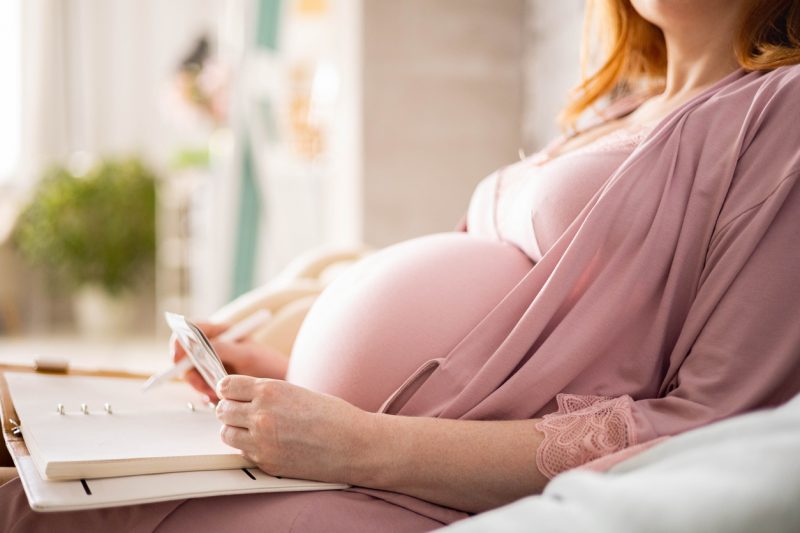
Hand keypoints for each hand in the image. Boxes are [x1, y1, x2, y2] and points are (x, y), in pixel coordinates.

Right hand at [172, 322, 288, 400]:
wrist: (283, 385)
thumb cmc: (269, 365)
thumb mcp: (248, 355)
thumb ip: (223, 348)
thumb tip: (198, 347)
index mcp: (221, 331)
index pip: (191, 329)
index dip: (180, 341)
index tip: (177, 356)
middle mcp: (214, 346)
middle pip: (186, 354)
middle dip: (190, 371)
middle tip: (202, 384)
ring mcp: (213, 363)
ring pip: (191, 373)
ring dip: (199, 384)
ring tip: (216, 393)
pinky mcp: (215, 380)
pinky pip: (200, 386)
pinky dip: (205, 393)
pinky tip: (218, 398)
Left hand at [215, 375, 376, 483]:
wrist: (354, 445)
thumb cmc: (334, 417)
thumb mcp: (296, 392)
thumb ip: (268, 394)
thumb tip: (244, 397)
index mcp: (270, 390)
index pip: (226, 386)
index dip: (229, 390)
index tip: (234, 394)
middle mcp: (261, 414)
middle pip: (222, 410)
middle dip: (231, 411)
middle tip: (243, 413)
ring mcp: (261, 441)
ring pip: (226, 433)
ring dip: (236, 431)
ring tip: (253, 430)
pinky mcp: (266, 462)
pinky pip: (242, 453)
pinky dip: (249, 448)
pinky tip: (267, 444)